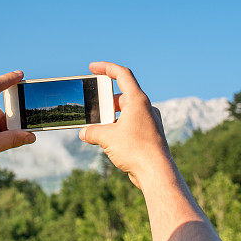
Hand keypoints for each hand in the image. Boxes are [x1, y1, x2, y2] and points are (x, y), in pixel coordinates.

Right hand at [79, 62, 170, 188]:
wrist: (156, 172)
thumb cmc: (136, 150)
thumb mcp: (107, 138)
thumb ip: (92, 132)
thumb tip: (84, 133)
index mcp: (138, 100)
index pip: (122, 75)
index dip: (106, 67)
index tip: (92, 68)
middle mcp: (146, 108)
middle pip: (122, 96)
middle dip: (104, 101)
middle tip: (91, 107)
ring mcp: (149, 121)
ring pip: (126, 112)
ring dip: (111, 117)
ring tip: (97, 127)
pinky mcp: (150, 135)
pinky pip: (131, 125)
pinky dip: (119, 128)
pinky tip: (109, 140)